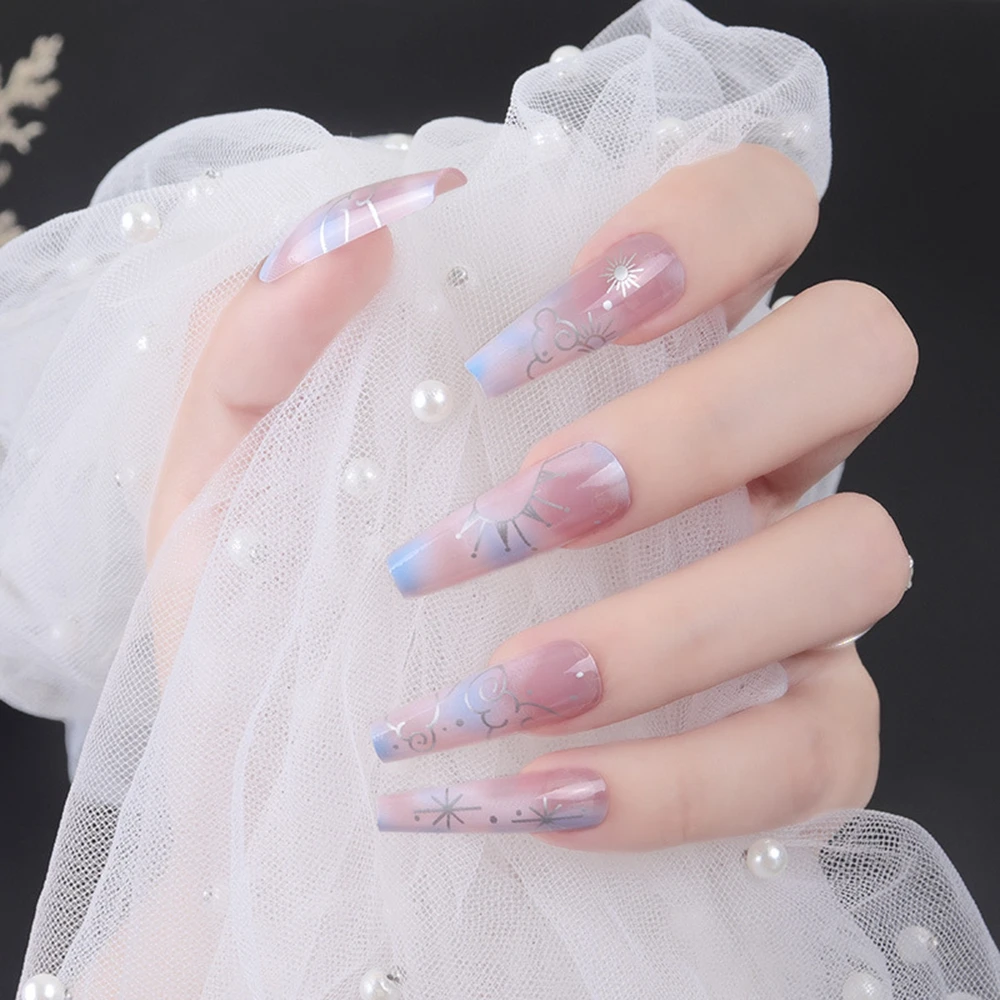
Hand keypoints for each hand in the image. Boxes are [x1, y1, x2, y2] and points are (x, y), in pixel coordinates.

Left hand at [149, 147, 914, 853]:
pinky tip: (546, 794)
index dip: (698, 228)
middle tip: (537, 501)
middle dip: (702, 422)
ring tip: (512, 679)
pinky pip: (815, 748)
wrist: (289, 799)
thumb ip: (263, 336)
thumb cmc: (274, 617)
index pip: (755, 209)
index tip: (540, 331)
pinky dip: (680, 778)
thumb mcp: (231, 471)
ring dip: (673, 624)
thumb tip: (359, 234)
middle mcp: (737, 461)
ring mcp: (784, 601)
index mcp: (631, 362)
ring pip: (857, 555)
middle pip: (853, 353)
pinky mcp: (796, 741)